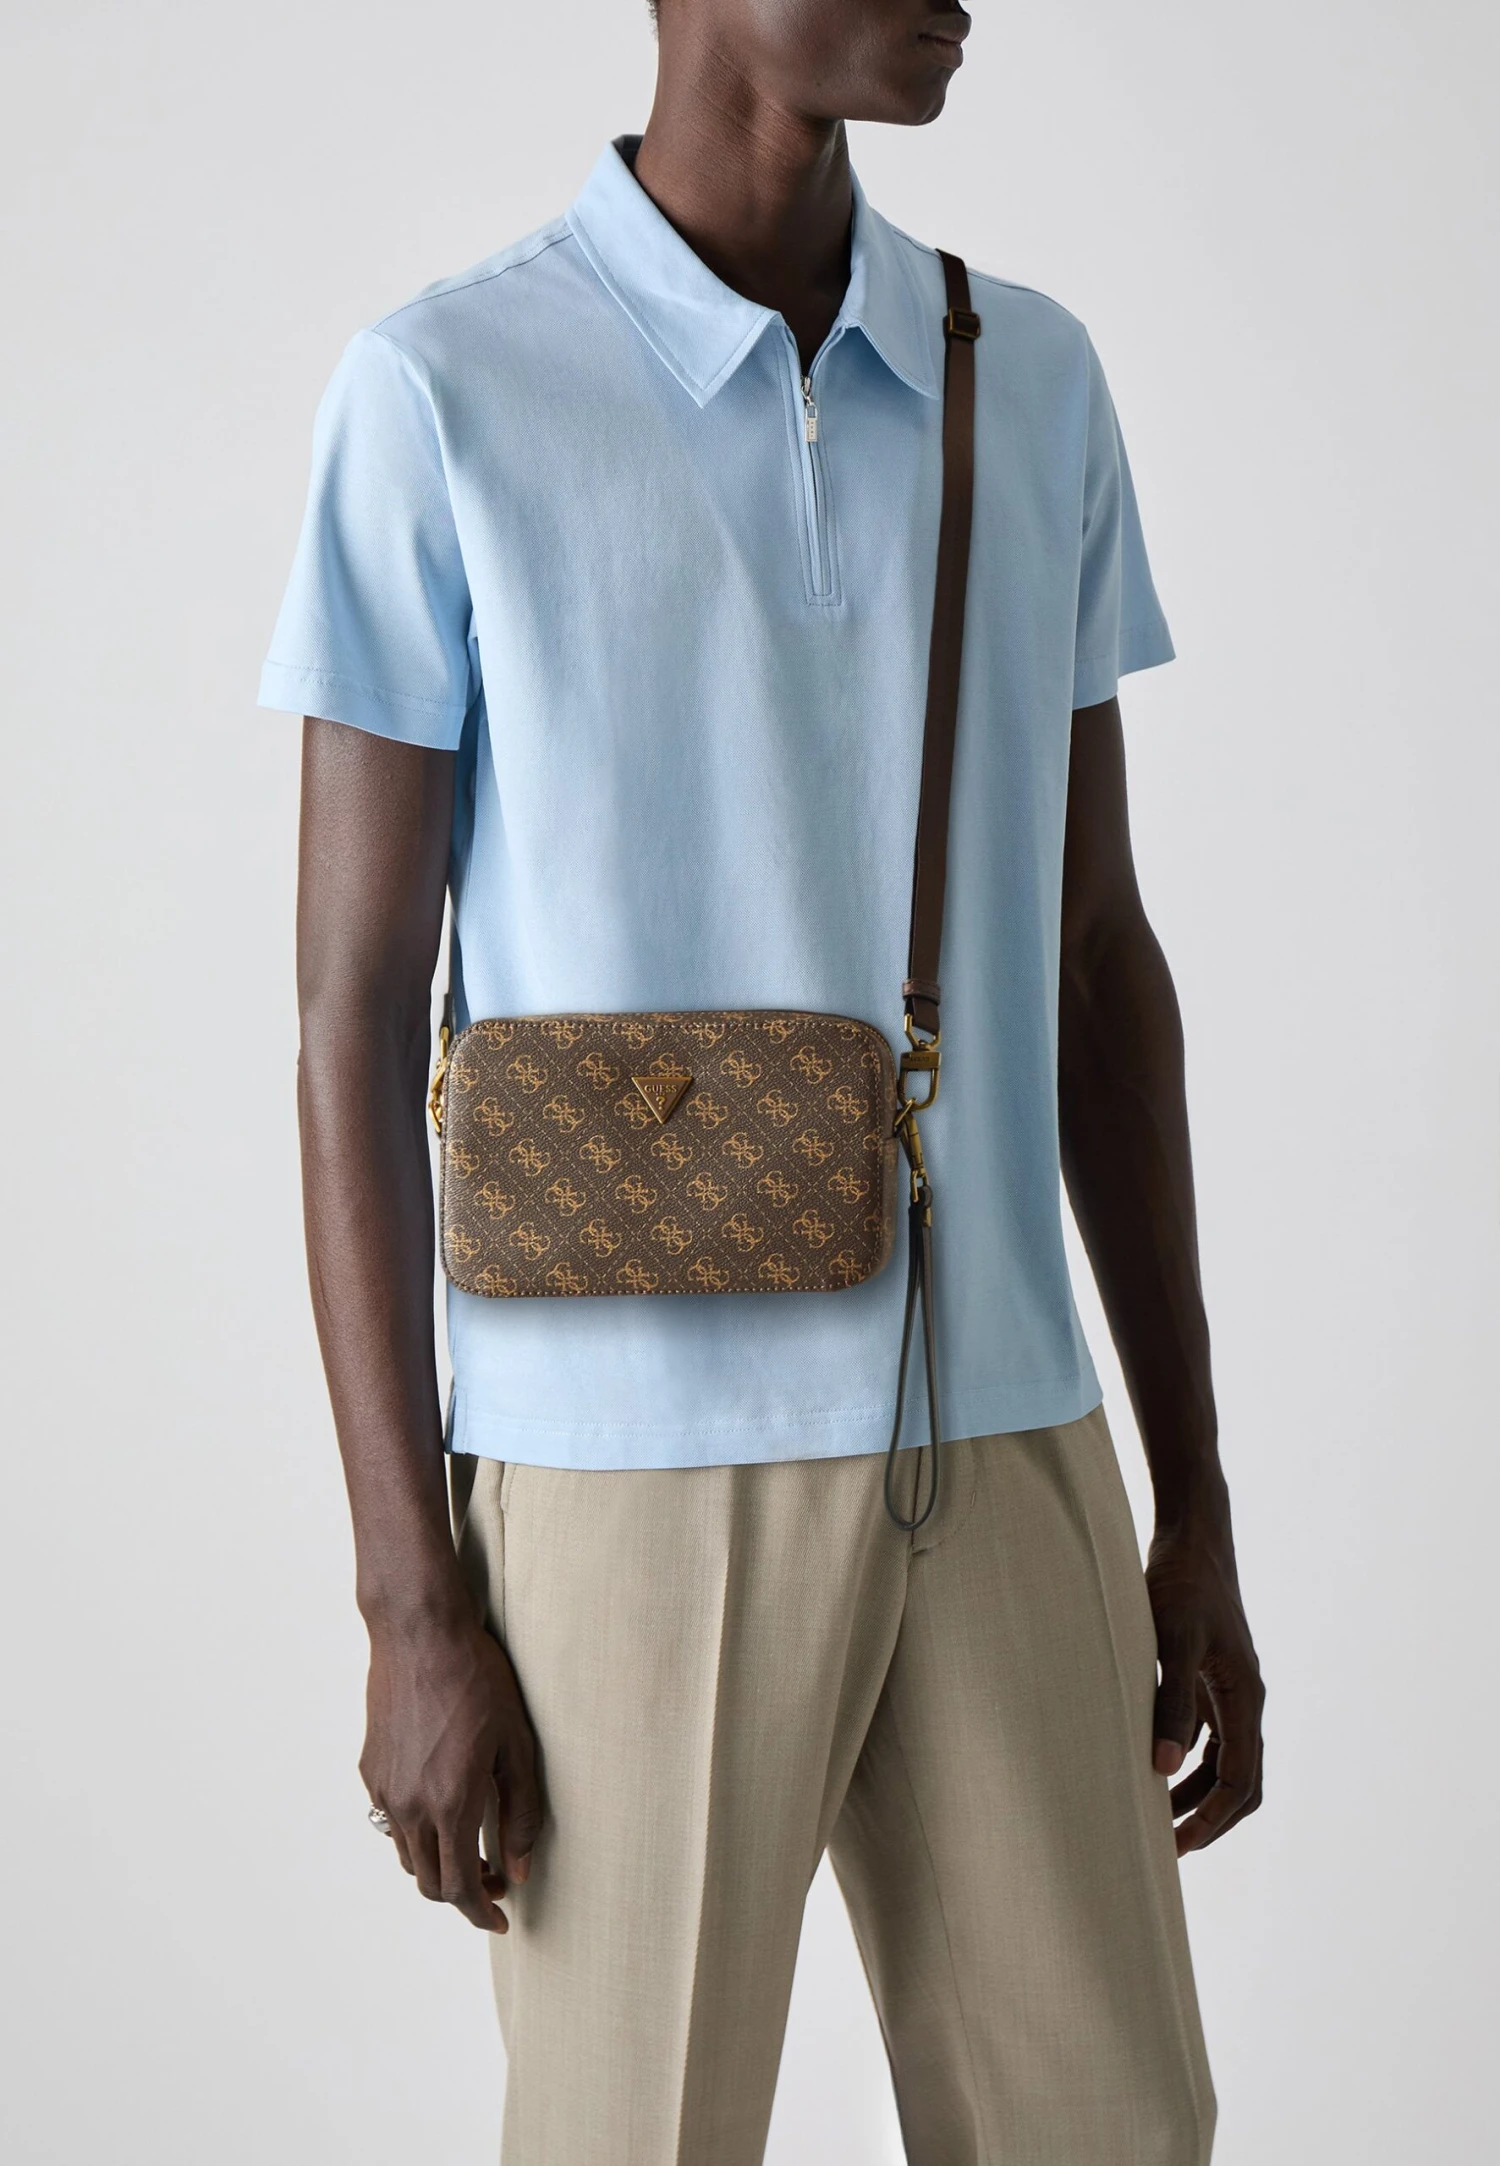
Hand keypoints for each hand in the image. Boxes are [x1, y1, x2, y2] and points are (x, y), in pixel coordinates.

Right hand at [361, 1613, 540, 1931]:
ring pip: (407, 1856)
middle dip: (462, 1895)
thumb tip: (520, 1868)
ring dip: (437, 1865)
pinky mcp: (370, 1770)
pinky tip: (441, 1805)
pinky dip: (416, 1832)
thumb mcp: (516, 1744)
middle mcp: (409, 1806)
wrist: (420, 1633)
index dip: (482, 1912)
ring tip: (470, 1847)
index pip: (460, 1887)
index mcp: (449, 1804)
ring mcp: (384, 1790)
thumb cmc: (477, 1681)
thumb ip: (522, 1812)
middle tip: (494, 1882)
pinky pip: (390, 1821)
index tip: (501, 1920)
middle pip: (429, 1883)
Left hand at [1146, 1519, 1264, 1854]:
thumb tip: (1162, 1767)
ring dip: (1196, 1795)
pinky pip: (1208, 1739)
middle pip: (1241, 1782)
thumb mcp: (1171, 1640)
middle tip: (1168, 1850)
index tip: (1179, 1844)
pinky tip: (1152, 1772)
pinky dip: (1187, 1764)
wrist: (1192, 1538)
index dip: (1211, 1817)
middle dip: (1210, 1819)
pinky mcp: (1210, 1679)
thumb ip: (1170, 1702)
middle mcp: (1245, 1700)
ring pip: (1224, 1764)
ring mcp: (1229, 1691)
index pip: (1239, 1779)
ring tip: (1154, 1821)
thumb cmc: (1181, 1583)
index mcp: (1245, 1697)